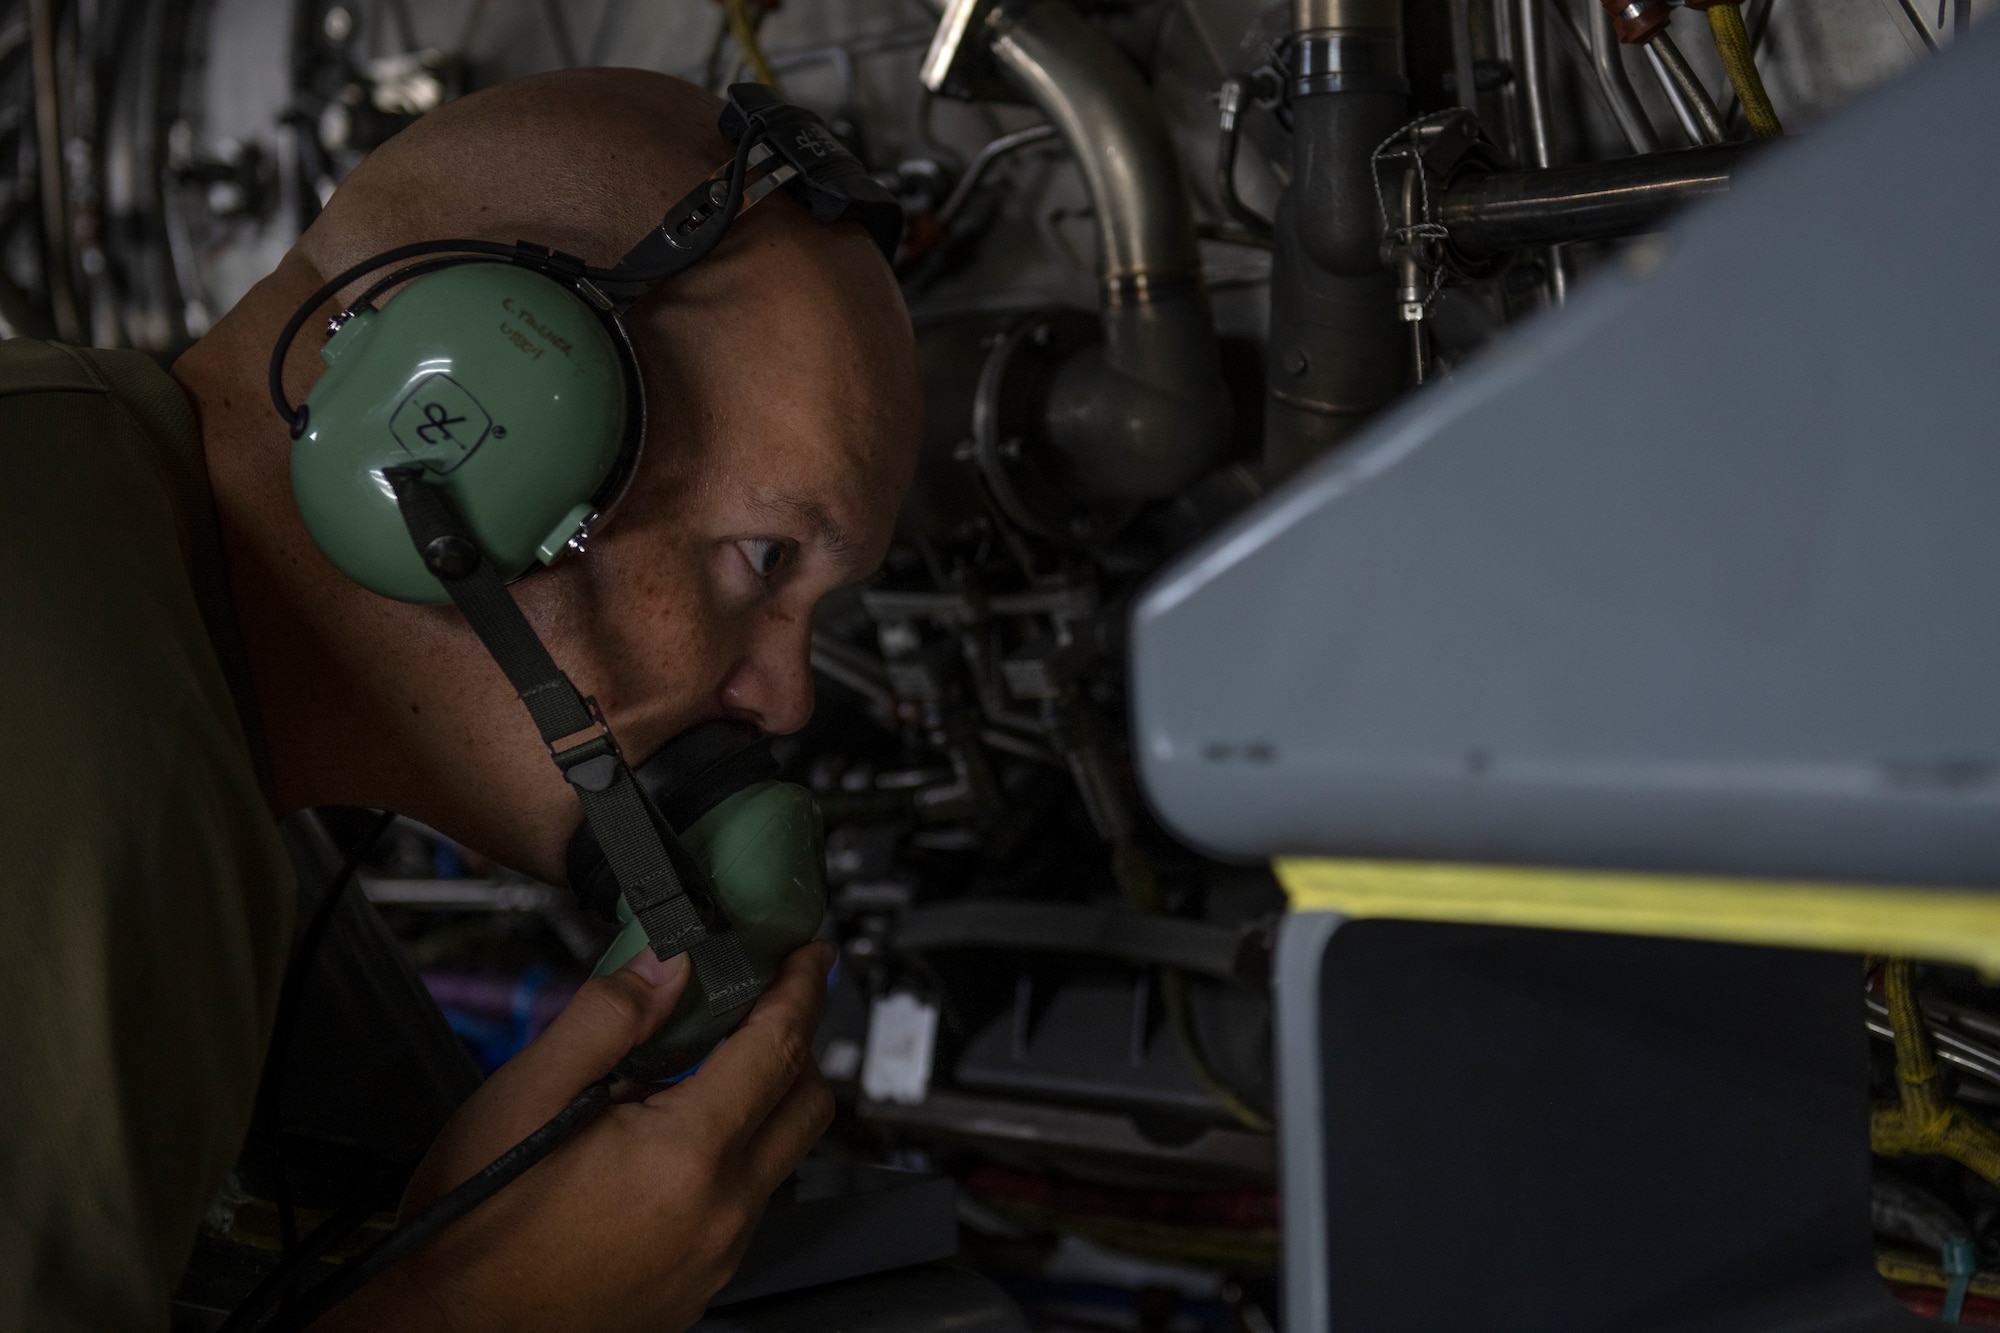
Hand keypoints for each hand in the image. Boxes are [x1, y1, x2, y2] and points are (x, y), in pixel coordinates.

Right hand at [317, 941, 836, 1332]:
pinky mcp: (700, 1283)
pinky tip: (674, 1136)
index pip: (780, 1047)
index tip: (806, 956)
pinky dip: (734, 1154)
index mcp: (686, 1155)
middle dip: (797, 1041)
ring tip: (700, 1067)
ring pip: (781, 1157)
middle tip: (763, 1001)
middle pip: (807, 1104)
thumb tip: (666, 968)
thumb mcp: (526, 1094)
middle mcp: (719, 1212)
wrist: (447, 1330)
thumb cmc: (473, 1227)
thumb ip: (606, 1018)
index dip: (800, 988)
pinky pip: (747, 1204)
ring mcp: (715, 1256)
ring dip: (764, 1100)